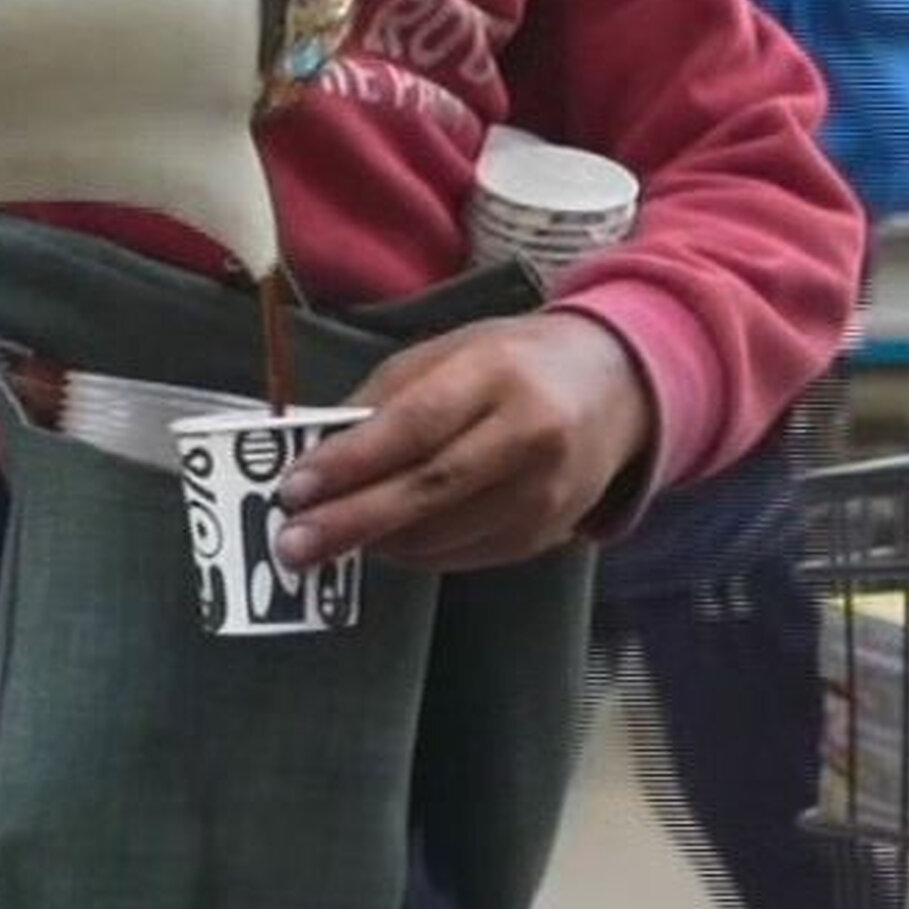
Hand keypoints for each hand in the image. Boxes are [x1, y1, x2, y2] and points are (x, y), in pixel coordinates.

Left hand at [271, 314, 656, 575]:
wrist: (617, 390)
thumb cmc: (516, 363)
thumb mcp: (451, 352)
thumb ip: (385, 398)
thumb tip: (316, 454)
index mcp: (501, 374)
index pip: (418, 424)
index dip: (353, 461)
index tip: (294, 488)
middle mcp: (532, 435)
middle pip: (431, 489)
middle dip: (352, 521)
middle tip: (291, 546)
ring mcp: (546, 493)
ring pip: (444, 533)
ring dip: (375, 542)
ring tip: (322, 543)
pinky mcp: (547, 533)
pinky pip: (464, 555)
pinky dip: (414, 552)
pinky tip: (383, 542)